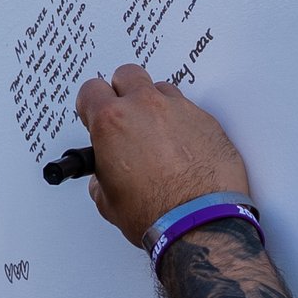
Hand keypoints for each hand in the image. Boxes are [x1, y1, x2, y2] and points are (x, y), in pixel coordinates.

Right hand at [74, 64, 252, 249]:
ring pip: (160, 89)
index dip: (90, 105)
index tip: (94, 115)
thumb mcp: (109, 201)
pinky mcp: (207, 120)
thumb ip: (101, 176)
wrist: (200, 222)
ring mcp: (179, 109)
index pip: (90, 90)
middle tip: (124, 116)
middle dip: (122, 91)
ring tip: (156, 136)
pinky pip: (188, 110)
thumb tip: (105, 174)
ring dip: (154, 106)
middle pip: (127, 74)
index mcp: (113, 122)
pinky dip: (182, 124)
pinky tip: (181, 149)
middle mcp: (146, 107)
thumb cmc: (157, 212)